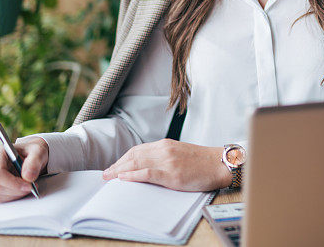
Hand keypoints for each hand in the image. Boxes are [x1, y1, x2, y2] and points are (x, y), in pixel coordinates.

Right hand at [0, 138, 48, 202]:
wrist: (31, 157)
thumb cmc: (33, 152)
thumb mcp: (39, 152)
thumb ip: (35, 161)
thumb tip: (27, 176)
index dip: (12, 183)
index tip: (28, 185)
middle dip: (16, 190)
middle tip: (31, 186)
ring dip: (15, 194)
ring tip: (27, 186)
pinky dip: (11, 197)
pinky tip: (20, 189)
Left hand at [102, 139, 230, 191]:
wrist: (219, 164)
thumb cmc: (201, 161)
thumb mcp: (180, 153)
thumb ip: (164, 156)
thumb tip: (147, 165)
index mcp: (165, 144)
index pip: (137, 150)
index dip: (122, 159)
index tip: (113, 167)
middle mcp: (164, 150)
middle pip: (134, 156)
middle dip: (117, 165)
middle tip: (105, 175)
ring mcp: (168, 161)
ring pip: (137, 163)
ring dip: (120, 171)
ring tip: (108, 177)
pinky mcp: (172, 174)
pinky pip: (148, 173)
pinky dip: (133, 175)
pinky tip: (124, 178)